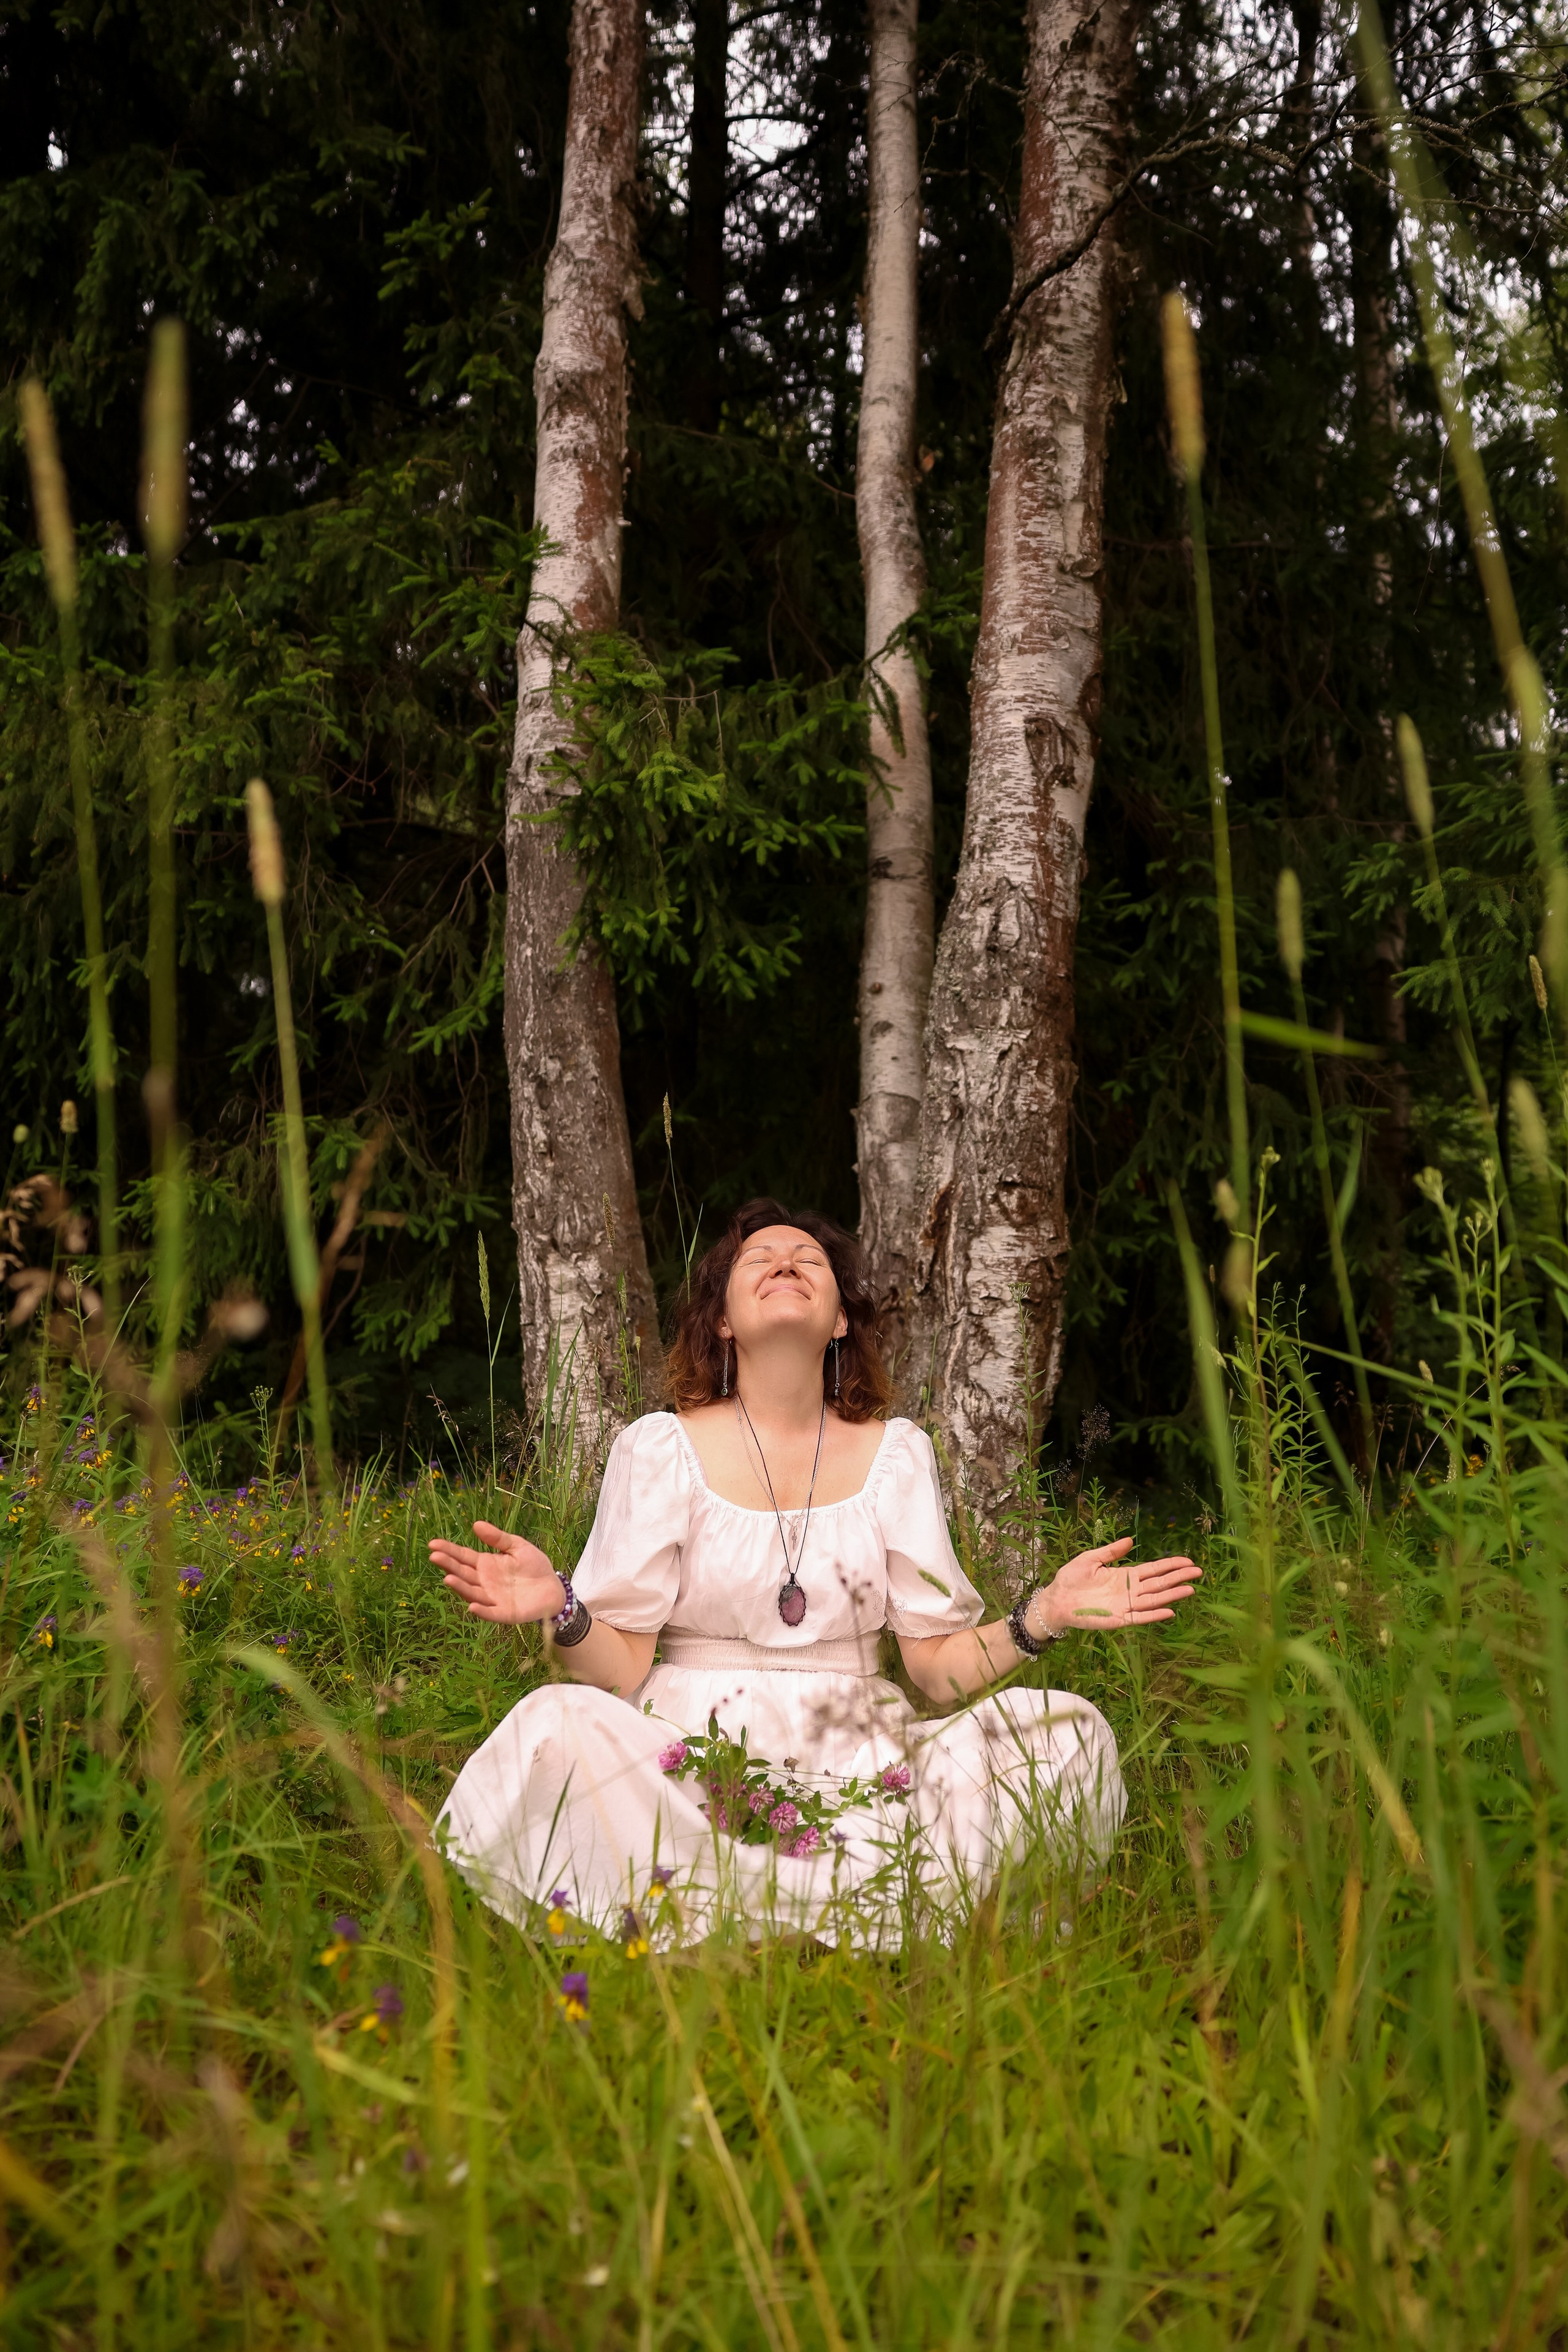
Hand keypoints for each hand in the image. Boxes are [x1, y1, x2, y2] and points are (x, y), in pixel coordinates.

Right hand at [428, 1522, 564, 1623]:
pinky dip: (481, 1610)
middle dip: (448, 1565)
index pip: (463, 1557)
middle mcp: (484, 1582)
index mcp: (486, 1564)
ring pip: (472, 1593)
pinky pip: (490, 1613)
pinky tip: (472, 1606)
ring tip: (448, 1578)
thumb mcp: (517, 1546)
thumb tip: (476, 1523)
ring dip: (460, 1587)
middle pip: (463, 1573)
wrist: (553, 1587)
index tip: (433, 1544)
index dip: (448, 1551)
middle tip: (434, 1556)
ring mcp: (492, 1598)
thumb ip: (497, 1538)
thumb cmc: (534, 1566)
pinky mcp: (505, 1613)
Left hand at [1033, 1537, 1199, 1635]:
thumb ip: (1111, 1551)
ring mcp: (1126, 1605)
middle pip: (1159, 1584)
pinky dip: (1155, 1615)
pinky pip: (1141, 1617)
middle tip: (1198, 1572)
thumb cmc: (1070, 1579)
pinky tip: (1170, 1611)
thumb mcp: (1090, 1558)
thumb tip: (1130, 1539)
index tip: (1188, 1561)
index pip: (1154, 1569)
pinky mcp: (1119, 1619)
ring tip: (1190, 1590)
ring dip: (1172, 1595)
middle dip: (1178, 1578)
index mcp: (1125, 1575)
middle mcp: (1130, 1590)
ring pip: (1154, 1600)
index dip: (1171, 1565)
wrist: (1056, 1599)